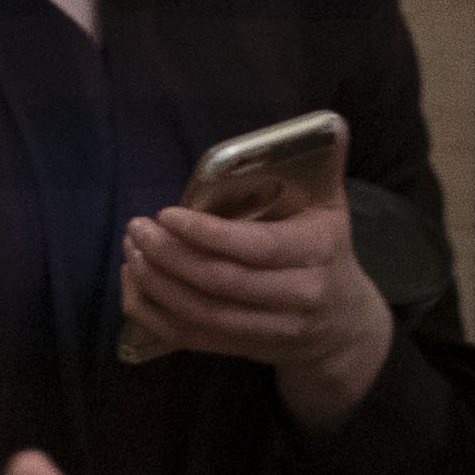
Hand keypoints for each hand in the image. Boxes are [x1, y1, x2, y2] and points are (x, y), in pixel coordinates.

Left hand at [121, 167, 388, 426]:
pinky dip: (153, 314)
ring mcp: (272, 329)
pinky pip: (191, 339)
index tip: (167, 215)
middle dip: (169, 256)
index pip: (255, 248)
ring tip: (131, 252)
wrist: (344, 322)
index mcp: (316, 252)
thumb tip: (330, 124)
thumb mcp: (331, 207)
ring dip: (155, 284)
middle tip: (137, 229)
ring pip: (202, 315)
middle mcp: (298, 296)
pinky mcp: (246, 350)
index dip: (206, 234)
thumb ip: (322, 167)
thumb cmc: (324, 249)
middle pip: (221, 282)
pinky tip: (133, 284)